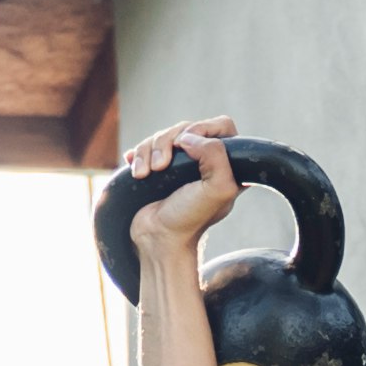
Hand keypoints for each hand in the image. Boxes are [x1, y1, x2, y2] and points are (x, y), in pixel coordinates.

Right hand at [118, 115, 240, 256]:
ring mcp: (180, 165)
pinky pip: (146, 147)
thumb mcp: (217, 189)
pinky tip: (137, 171)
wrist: (158, 239)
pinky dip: (138, 156)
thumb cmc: (190, 219)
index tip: (186, 146)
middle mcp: (205, 162)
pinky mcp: (158, 169)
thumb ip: (216, 155)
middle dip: (168, 142)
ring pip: (163, 136)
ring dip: (148, 151)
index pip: (222, 126)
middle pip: (186, 128)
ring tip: (145, 174)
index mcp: (227, 165)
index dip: (203, 128)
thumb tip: (189, 137)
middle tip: (161, 166)